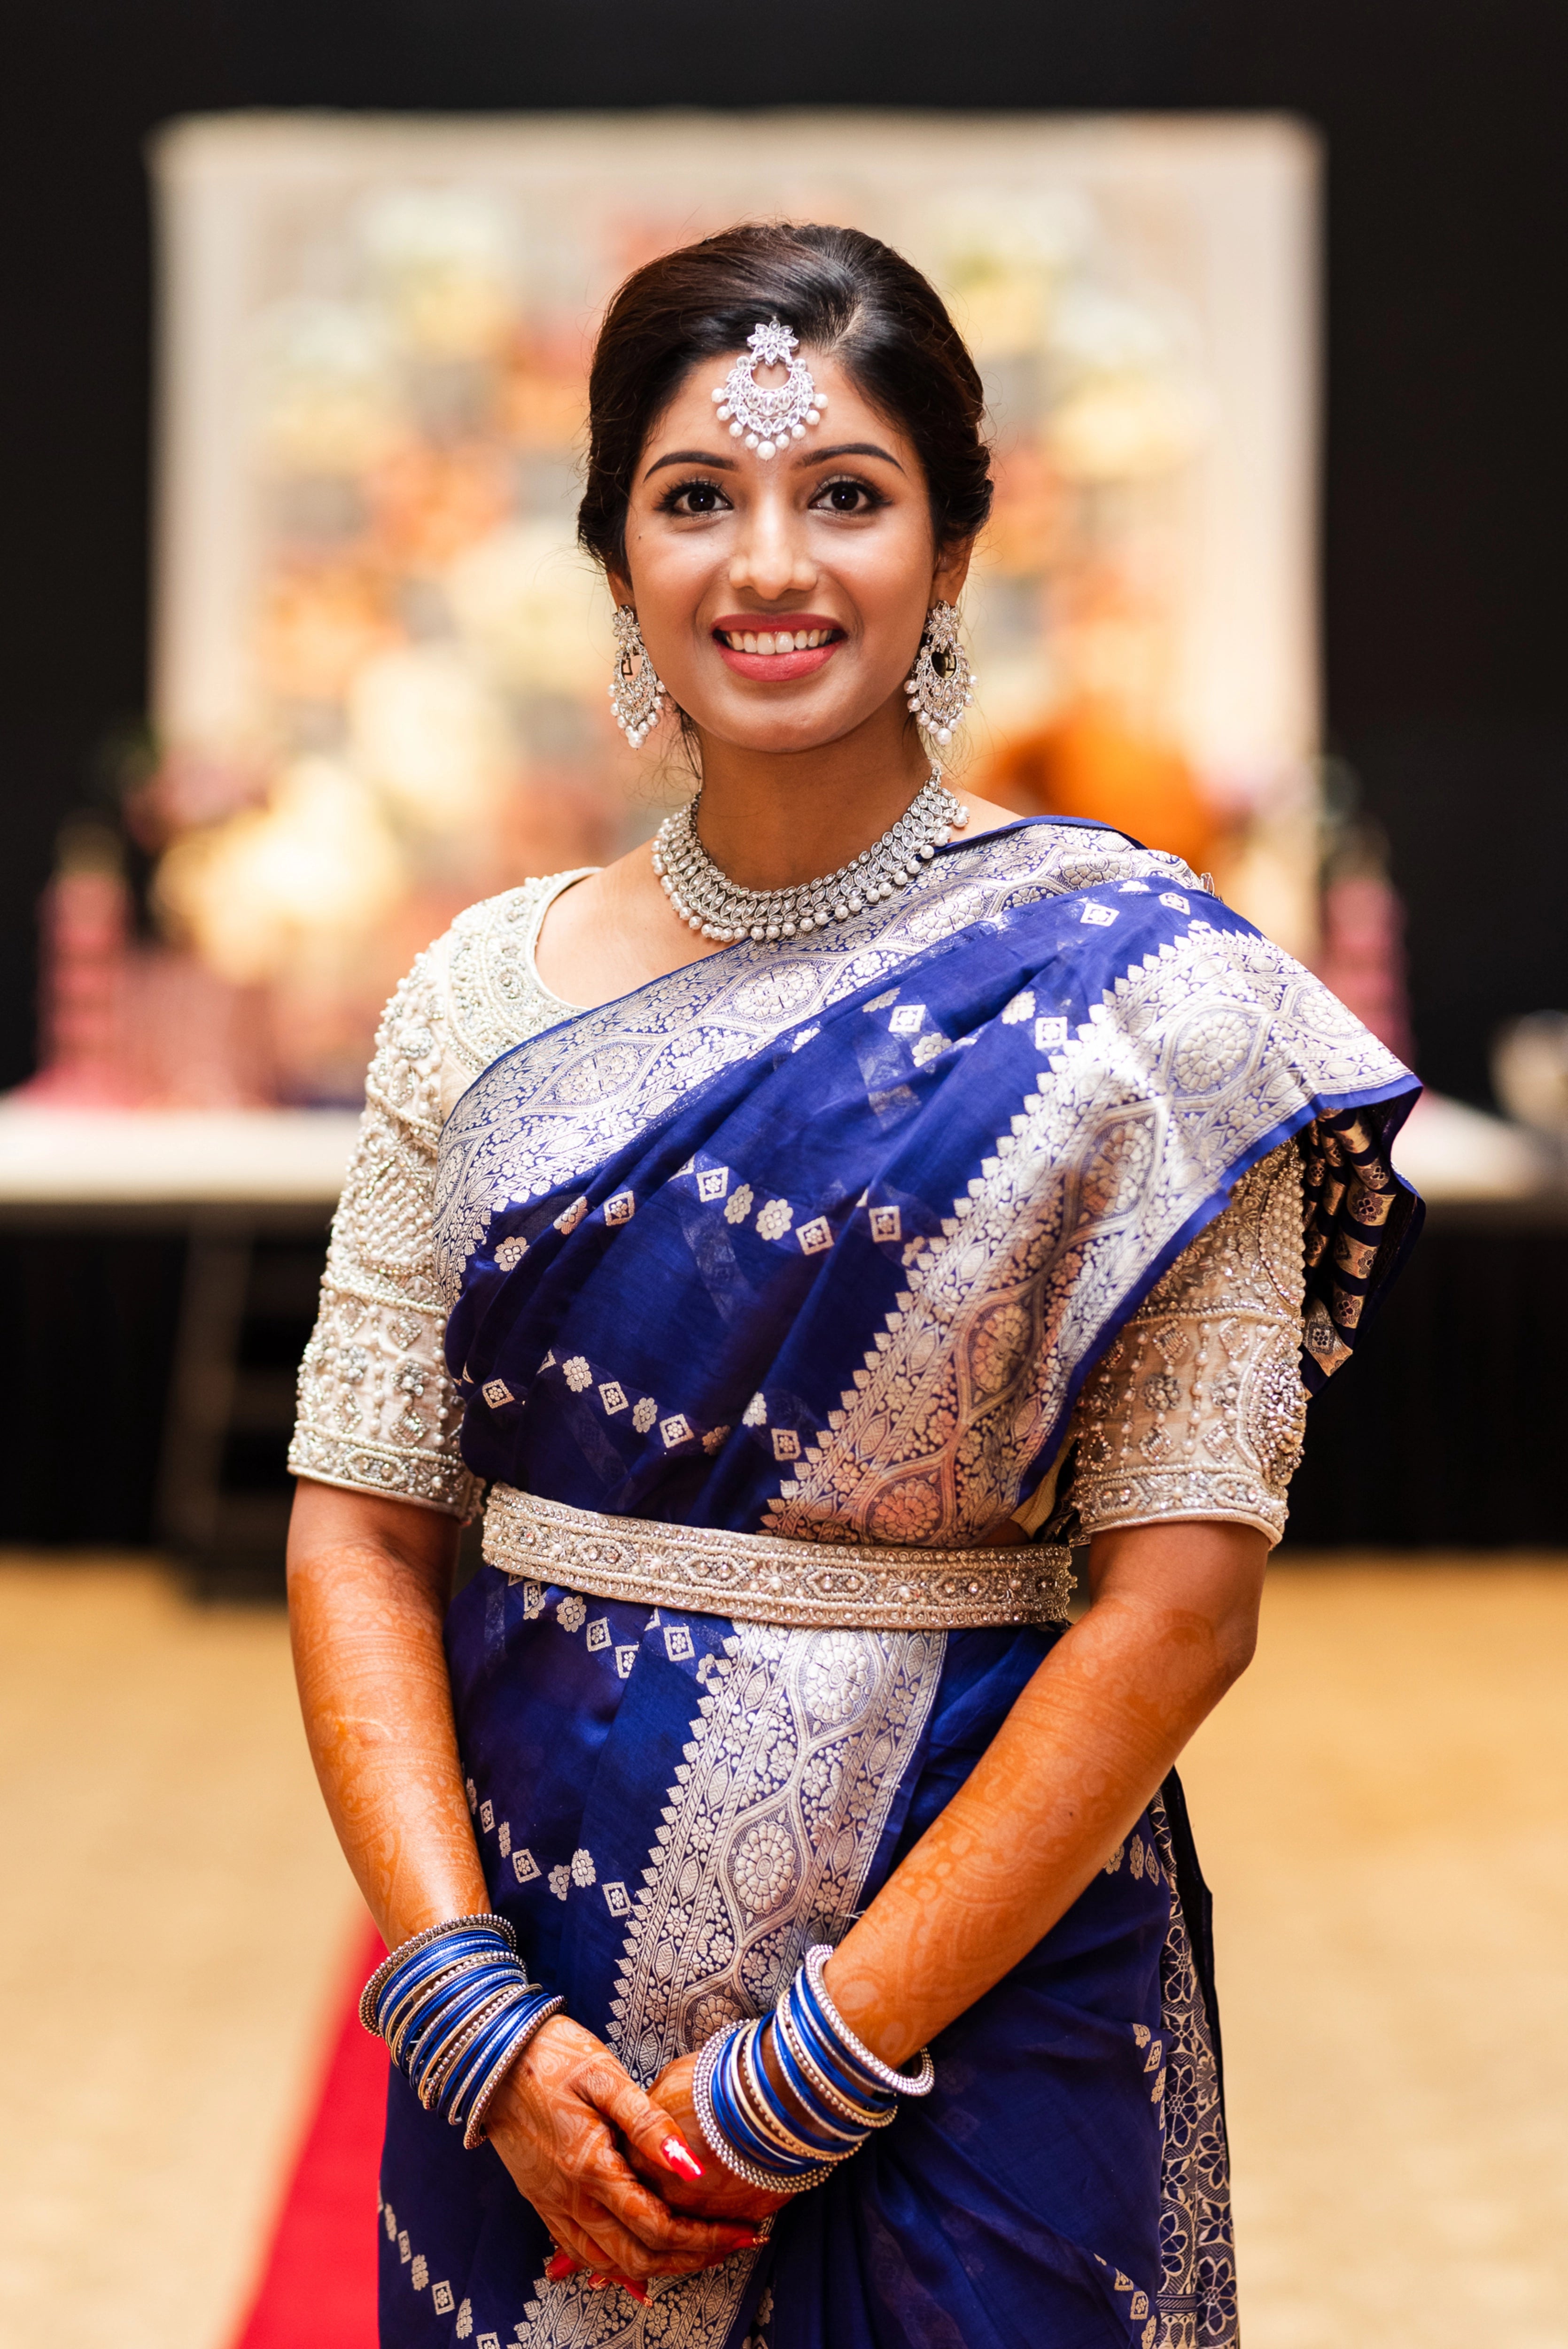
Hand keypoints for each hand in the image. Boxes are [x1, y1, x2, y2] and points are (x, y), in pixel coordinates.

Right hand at [481, 2016, 765, 2287]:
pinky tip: (636, 2273)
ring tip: (700, 2254)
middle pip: (639, 2256)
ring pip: (610, 2264)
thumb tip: (690, 2166)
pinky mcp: (542, 2201)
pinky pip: (581, 2253)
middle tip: (734, 2246)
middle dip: (692, 2260)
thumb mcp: (605, 2076)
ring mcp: (553, 2205)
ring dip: (659, 2268)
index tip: (744, 2231)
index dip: (705, 2237)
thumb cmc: (551, 2056)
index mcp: (591, 2168)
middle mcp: (571, 2198)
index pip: (657, 2226)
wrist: (491, 2057)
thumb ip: (647, 2123)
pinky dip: (613, 2270)